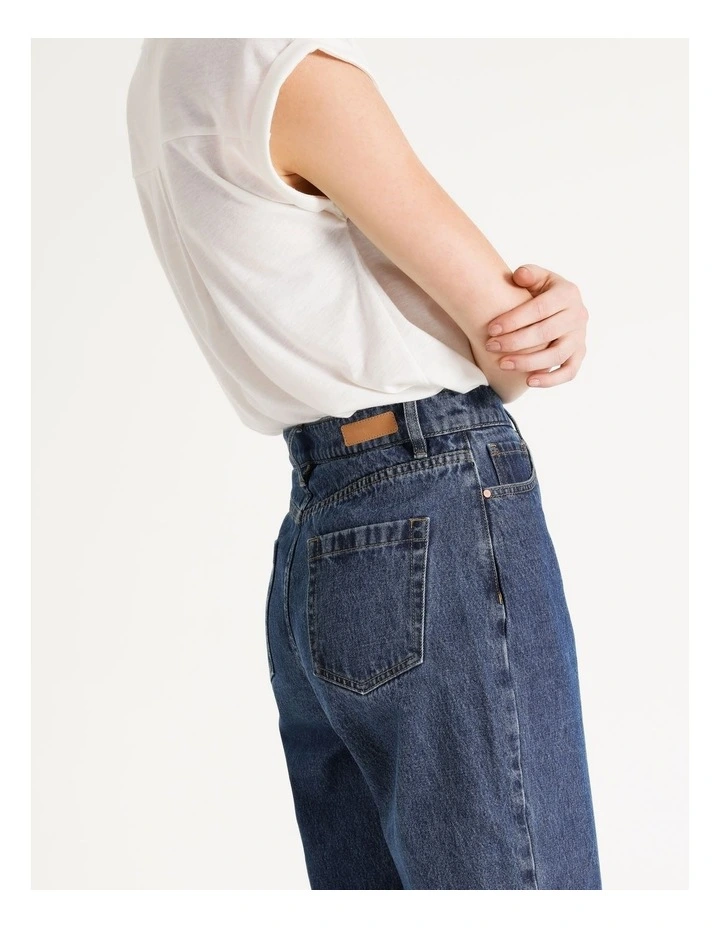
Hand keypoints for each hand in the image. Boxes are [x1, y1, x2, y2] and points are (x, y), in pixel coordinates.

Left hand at [484, 264, 588, 387]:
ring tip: (502, 364)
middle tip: (490, 346)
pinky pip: (569, 372)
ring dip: (528, 362)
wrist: (558, 306)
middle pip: (546, 333)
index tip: (491, 329)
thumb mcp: (538, 277)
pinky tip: (528, 382)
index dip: (514, 320)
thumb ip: (529, 274)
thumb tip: (519, 276)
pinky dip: (551, 380)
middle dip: (515, 342)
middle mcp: (578, 315)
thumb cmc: (541, 291)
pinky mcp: (579, 354)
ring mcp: (580, 337)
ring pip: (556, 355)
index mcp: (568, 293)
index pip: (540, 309)